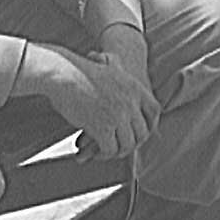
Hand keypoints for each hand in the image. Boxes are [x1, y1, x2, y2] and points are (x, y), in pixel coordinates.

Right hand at [19, 43, 159, 159]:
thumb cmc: (80, 70)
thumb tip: (115, 64)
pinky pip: (111, 150)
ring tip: (106, 152)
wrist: (64, 72)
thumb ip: (118, 69)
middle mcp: (130, 101)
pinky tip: (95, 153)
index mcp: (134, 87)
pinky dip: (104, 155)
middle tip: (119, 148)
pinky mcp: (103, 127)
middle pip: (142, 132)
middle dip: (132, 143)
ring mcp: (118, 115)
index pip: (155, 111)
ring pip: (128, 145)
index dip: (150, 125)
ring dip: (117, 152)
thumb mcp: (109, 66)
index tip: (140, 133)